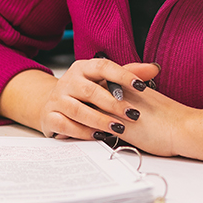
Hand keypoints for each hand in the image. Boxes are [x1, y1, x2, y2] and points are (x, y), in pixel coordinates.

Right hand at [37, 59, 166, 146]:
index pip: (103, 67)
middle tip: (133, 114)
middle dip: (113, 103)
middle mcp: (68, 81)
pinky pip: (65, 125)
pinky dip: (81, 131)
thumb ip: (127, 74)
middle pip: (90, 90)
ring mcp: (56, 99)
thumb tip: (154, 68)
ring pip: (77, 109)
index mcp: (82, 68)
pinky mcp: (49, 117)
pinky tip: (97, 135)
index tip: (141, 86)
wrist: (51, 104)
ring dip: (99, 120)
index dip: (122, 75)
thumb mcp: (103, 80)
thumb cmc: (84, 92)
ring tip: (118, 128)